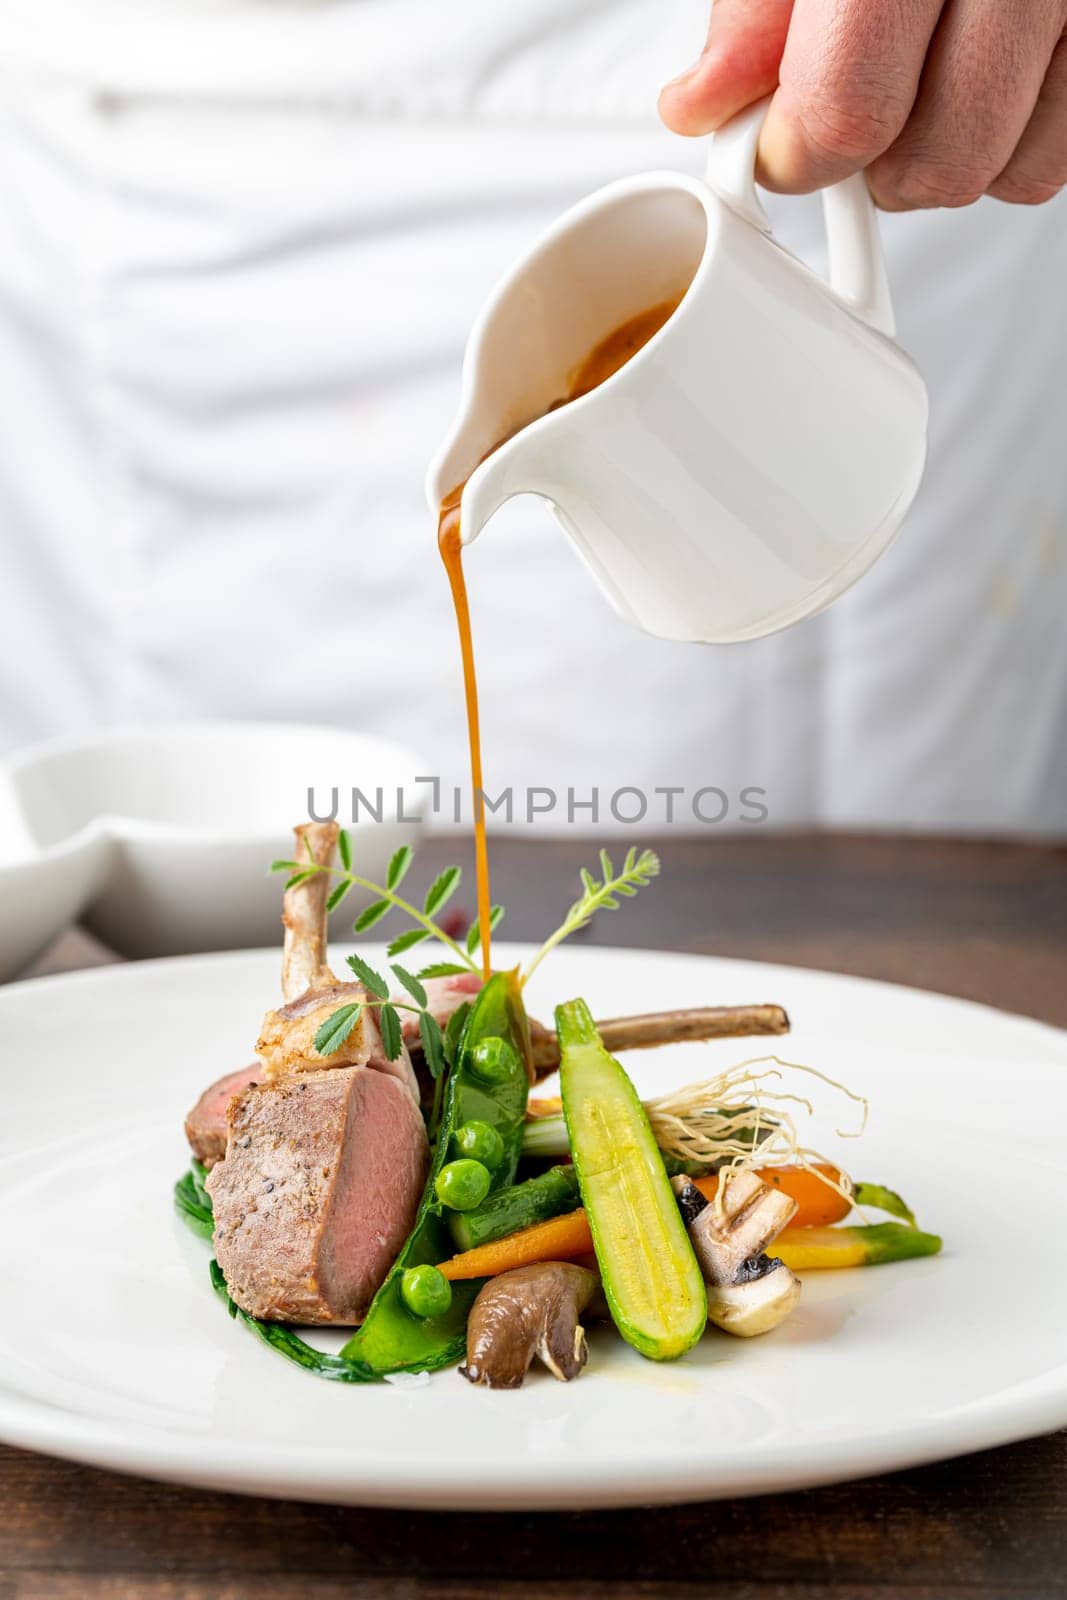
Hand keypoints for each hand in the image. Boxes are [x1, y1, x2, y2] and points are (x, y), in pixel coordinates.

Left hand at [659, 0, 1066, 208]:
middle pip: (937, 158)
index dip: (797, 154)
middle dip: (874, 170)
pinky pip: (1055, 153)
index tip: (776, 147)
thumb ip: (754, 10)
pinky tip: (975, 83)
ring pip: (1005, 169)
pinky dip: (1009, 144)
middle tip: (846, 119)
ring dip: (942, 160)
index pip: (849, 108)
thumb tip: (705, 103)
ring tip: (914, 89)